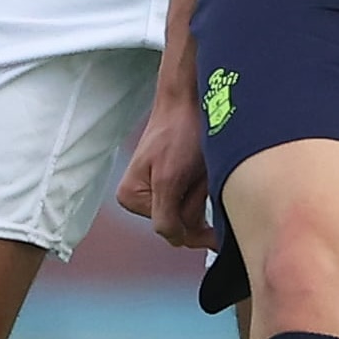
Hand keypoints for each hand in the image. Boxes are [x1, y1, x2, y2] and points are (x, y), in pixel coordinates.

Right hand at [117, 73, 215, 248]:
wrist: (192, 98)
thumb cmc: (179, 132)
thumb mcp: (169, 180)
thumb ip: (166, 217)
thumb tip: (174, 240)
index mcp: (131, 198)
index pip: (168, 230)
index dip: (192, 222)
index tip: (207, 206)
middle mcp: (142, 196)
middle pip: (182, 222)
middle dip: (198, 201)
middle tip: (199, 173)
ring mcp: (160, 188)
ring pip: (193, 210)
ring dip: (204, 190)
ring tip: (201, 165)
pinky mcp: (177, 179)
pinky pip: (197, 196)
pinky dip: (206, 185)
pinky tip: (204, 167)